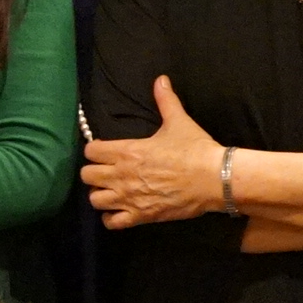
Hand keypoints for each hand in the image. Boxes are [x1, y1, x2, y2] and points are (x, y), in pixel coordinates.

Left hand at [83, 76, 225, 228]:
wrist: (215, 178)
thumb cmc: (195, 149)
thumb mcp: (178, 121)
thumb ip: (165, 100)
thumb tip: (161, 79)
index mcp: (127, 151)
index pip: (91, 151)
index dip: (95, 150)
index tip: (104, 151)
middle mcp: (122, 175)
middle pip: (87, 175)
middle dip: (94, 172)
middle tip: (107, 171)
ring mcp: (129, 198)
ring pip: (95, 199)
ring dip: (101, 194)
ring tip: (112, 190)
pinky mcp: (141, 216)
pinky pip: (112, 222)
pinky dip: (112, 218)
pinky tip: (120, 210)